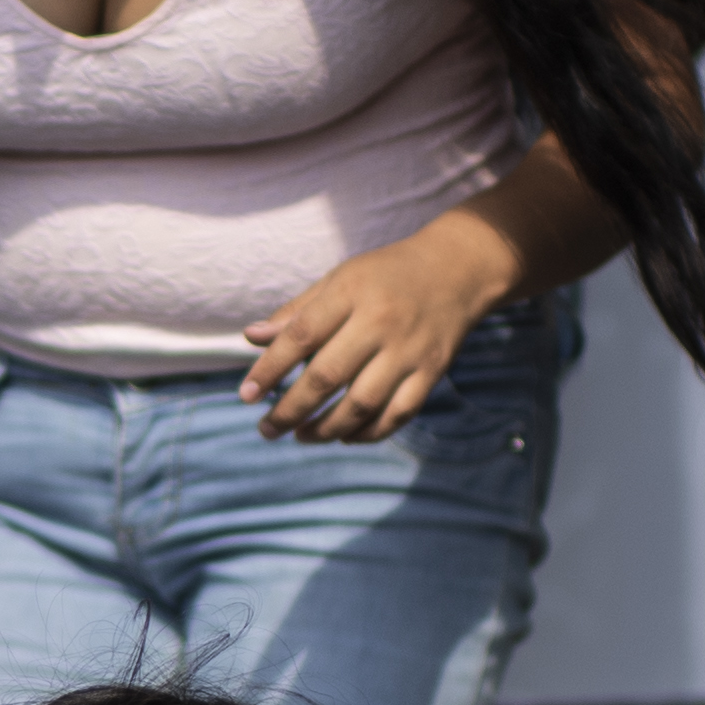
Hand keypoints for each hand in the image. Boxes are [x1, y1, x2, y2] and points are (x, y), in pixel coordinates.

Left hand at [242, 229, 508, 444]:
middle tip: (267, 429)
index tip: (246, 395)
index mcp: (351, 292)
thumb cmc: (385, 276)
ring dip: (325, 429)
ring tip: (302, 435)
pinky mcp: (432, 372)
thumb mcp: (340, 279)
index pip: (301, 336)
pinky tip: (344, 435)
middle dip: (290, 410)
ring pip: (361, 405)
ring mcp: (409, 350)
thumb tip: (251, 338)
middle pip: (327, 377)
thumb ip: (297, 312)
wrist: (458, 269)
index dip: (269, 369)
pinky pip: (396, 415)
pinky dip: (368, 432)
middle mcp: (381, 323)